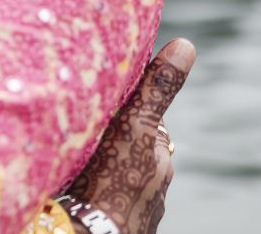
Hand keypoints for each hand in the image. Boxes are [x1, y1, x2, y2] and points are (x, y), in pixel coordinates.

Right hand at [65, 38, 195, 233]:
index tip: (106, 89)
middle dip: (113, 133)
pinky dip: (92, 184)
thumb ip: (157, 89)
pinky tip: (73, 180)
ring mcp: (133, 205)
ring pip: (116, 170)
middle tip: (84, 118)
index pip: (145, 119)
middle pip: (131, 145)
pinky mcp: (110, 219)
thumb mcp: (135, 126)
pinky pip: (101, 192)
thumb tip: (187, 44)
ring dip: (100, 160)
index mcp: (157, 154)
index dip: (128, 103)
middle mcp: (151, 182)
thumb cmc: (114, 183)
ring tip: (73, 150)